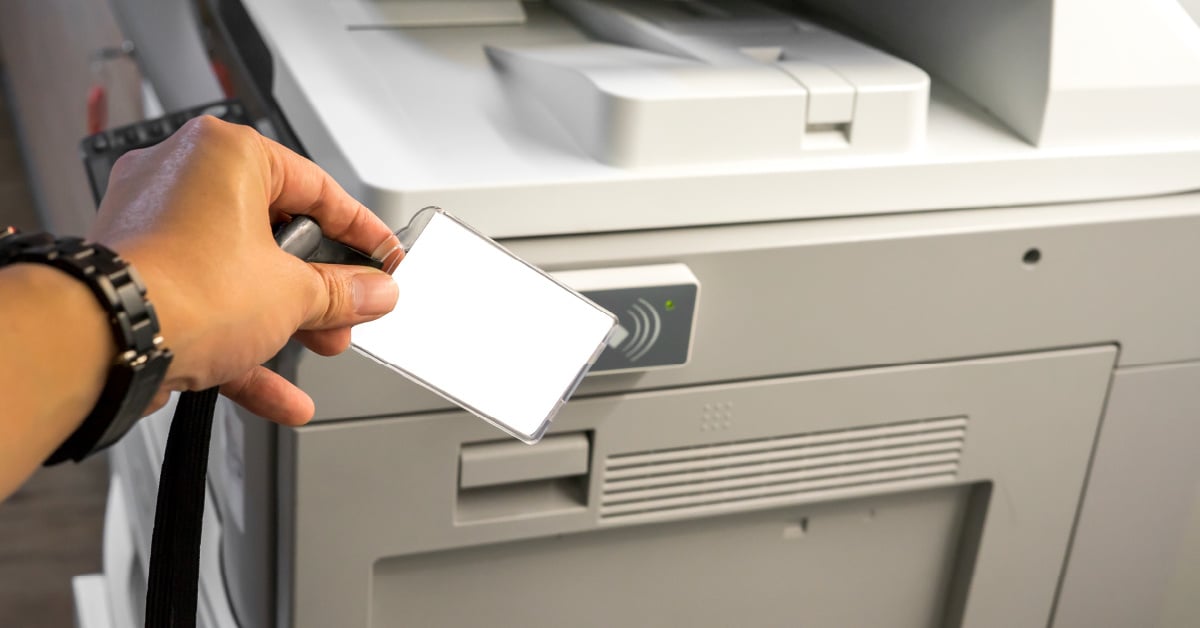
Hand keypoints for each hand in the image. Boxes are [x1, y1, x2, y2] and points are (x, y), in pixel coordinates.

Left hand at [89, 116, 401, 424]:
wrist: (106, 340)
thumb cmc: (182, 289)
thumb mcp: (292, 293)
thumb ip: (343, 292)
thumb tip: (374, 291)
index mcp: (225, 155)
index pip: (316, 187)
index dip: (360, 231)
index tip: (382, 256)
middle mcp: (184, 179)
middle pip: (276, 233)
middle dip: (318, 286)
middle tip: (349, 310)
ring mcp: (156, 228)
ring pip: (240, 271)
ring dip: (286, 316)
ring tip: (320, 345)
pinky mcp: (141, 275)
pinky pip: (207, 303)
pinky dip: (243, 342)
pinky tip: (278, 391)